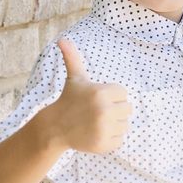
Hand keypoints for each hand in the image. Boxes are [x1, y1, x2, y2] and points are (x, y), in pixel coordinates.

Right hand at [50, 38, 131, 152]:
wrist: (55, 127)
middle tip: (97, 112)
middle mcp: (104, 110)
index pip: (123, 93)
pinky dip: (111, 139)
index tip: (97, 99)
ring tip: (96, 122)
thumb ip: (73, 58)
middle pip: (127, 109)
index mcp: (101, 92)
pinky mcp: (104, 144)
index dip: (112, 96)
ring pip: (125, 125)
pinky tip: (96, 133)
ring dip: (114, 125)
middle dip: (115, 110)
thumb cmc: (69, 100)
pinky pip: (120, 140)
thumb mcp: (74, 78)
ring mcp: (104, 129)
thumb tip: (63, 39)